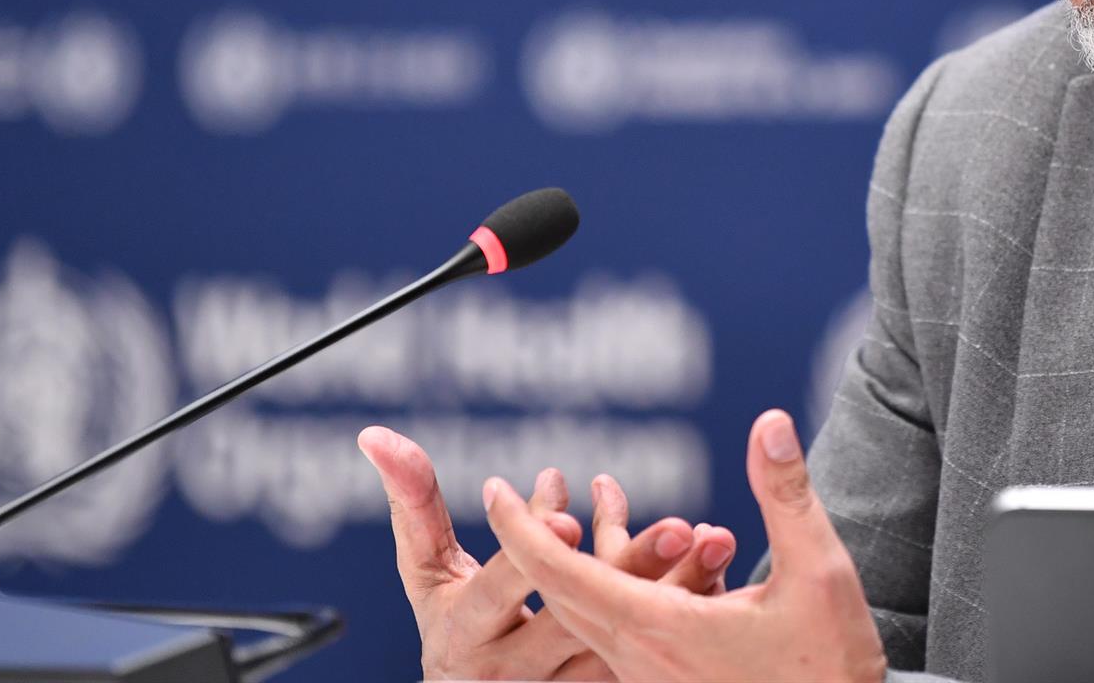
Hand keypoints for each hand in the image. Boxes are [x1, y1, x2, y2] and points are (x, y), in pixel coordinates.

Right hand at [359, 426, 736, 680]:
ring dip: (674, 590)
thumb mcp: (426, 569)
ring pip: (625, 641)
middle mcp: (516, 668)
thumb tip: (375, 434)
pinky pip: (651, 652)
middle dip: (627, 568)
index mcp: (468, 630)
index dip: (533, 547)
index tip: (568, 505)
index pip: (505, 586)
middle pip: (578, 618)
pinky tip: (719, 563)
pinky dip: (685, 608)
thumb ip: (412, 502)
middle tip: (677, 523)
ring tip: (714, 538)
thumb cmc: (451, 618)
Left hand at [486, 409, 886, 682]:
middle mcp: (642, 659)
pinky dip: (621, 581)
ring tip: (608, 492)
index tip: (492, 490)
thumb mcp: (818, 571)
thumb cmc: (830, 668)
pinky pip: (624, 628)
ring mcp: (653, 678)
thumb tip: (769, 422)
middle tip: (533, 486)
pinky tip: (657, 551)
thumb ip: (785, 494)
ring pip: (597, 609)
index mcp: (660, 629)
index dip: (521, 529)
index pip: (563, 573)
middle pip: (568, 590)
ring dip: (592, 553)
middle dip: (545, 534)